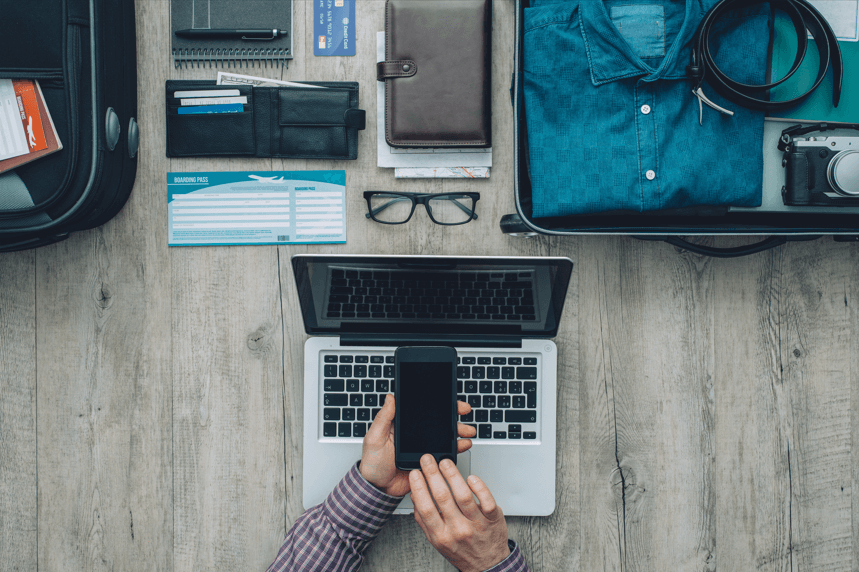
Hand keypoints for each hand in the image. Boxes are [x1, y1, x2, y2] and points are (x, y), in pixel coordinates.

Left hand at [359, 394, 476, 496]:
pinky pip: (445, 453)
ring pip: (444, 436)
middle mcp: (415, 435)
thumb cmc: (372, 463)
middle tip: (463, 410)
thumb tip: (390, 397)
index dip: (436, 403)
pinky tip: (462, 445)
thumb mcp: (375, 437)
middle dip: (453, 415)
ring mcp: (423, 448)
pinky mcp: (429, 461)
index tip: (448, 399)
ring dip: (458, 431)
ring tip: (467, 431)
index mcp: (402, 426)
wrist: (378, 489)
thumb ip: (383, 418)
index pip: (422, 410)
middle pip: (437, 422)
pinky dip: (456, 449)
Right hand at [410, 456, 510, 571]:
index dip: (419, 488)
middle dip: (433, 474)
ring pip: (463, 496)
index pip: (426, 508)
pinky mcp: (493, 518)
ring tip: (445, 463)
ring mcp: (476, 524)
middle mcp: (458, 529)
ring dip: (453, 475)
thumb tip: (414, 497)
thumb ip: (424, 520)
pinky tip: (471, 477)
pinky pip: (487, 501)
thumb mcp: (437, 540)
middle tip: (428, 459)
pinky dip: (479, 488)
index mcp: (441, 535)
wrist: (487, 564)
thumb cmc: (462, 551)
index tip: (415, 473)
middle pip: (443, 497)